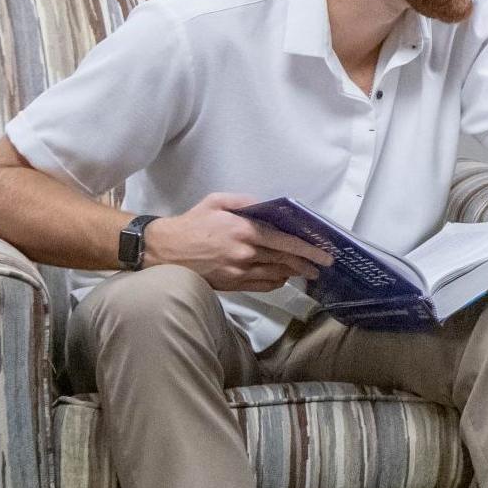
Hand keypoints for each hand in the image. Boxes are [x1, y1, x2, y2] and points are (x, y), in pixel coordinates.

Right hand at [146, 193, 331, 291]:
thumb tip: (267, 206)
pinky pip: (262, 285)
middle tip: (321, 266)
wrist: (163, 250)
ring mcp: (238, 271)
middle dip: (306, 264)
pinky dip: (275, 282)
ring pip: (275, 274)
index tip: (323, 254)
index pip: (284, 241)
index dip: (306, 249)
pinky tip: (282, 277)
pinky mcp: (231, 285)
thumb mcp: (216, 201)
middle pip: (284, 260)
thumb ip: (245, 202)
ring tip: (306, 272)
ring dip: (293, 273)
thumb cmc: (191, 223)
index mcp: (243, 230)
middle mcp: (244, 253)